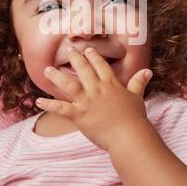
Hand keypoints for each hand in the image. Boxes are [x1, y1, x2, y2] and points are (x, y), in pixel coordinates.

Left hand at [36, 46, 152, 151]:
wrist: (129, 136)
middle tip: (67, 50)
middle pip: (83, 69)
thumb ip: (139, 82)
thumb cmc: (134, 118)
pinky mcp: (79, 115)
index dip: (93, 56)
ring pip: (68, 84)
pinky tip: (38, 101)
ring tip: (47, 70)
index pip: (101, 65)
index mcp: (111, 84)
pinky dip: (49, 105)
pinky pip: (61, 109)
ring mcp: (87, 102)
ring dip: (56, 76)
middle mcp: (97, 89)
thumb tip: (147, 70)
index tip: (87, 49)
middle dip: (74, 58)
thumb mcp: (137, 97)